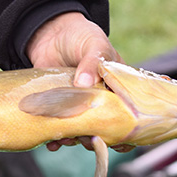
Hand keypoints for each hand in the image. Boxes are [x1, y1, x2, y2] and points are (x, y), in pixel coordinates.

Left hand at [25, 12, 125, 151]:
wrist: (50, 34)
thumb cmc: (81, 36)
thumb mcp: (94, 44)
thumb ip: (92, 63)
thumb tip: (83, 84)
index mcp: (116, 88)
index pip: (126, 113)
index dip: (125, 129)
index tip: (120, 140)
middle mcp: (99, 101)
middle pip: (103, 127)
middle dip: (97, 137)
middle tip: (88, 139)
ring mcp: (78, 106)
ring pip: (81, 131)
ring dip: (75, 139)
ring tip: (67, 139)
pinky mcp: (58, 108)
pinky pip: (59, 128)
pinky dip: (55, 137)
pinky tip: (52, 142)